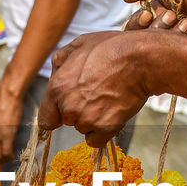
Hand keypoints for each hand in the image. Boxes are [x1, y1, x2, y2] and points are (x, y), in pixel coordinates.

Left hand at [40, 31, 147, 146]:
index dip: (55, 115)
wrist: (140, 60)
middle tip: (96, 93)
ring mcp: (87, 119)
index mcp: (56, 88)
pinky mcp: (105, 128)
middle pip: (66, 122)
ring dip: (92, 120)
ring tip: (108, 98)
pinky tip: (111, 114)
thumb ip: (60, 62)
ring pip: (83, 129)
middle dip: (77, 111)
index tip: (64, 112)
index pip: (45, 119)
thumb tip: (55, 76)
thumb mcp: (78, 44)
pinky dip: (103, 132)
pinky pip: (96, 141)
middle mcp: (68, 107)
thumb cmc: (111, 49)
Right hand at [124, 0, 186, 41]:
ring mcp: (175, 42)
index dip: (138, 21)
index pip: (136, 23)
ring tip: (186, 22)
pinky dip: (177, 40)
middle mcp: (164, 28)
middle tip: (170, 17)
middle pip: (141, 39)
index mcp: (158, 11)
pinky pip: (171, 54)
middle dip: (152, 27)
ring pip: (155, 47)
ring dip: (166, 32)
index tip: (148, 14)